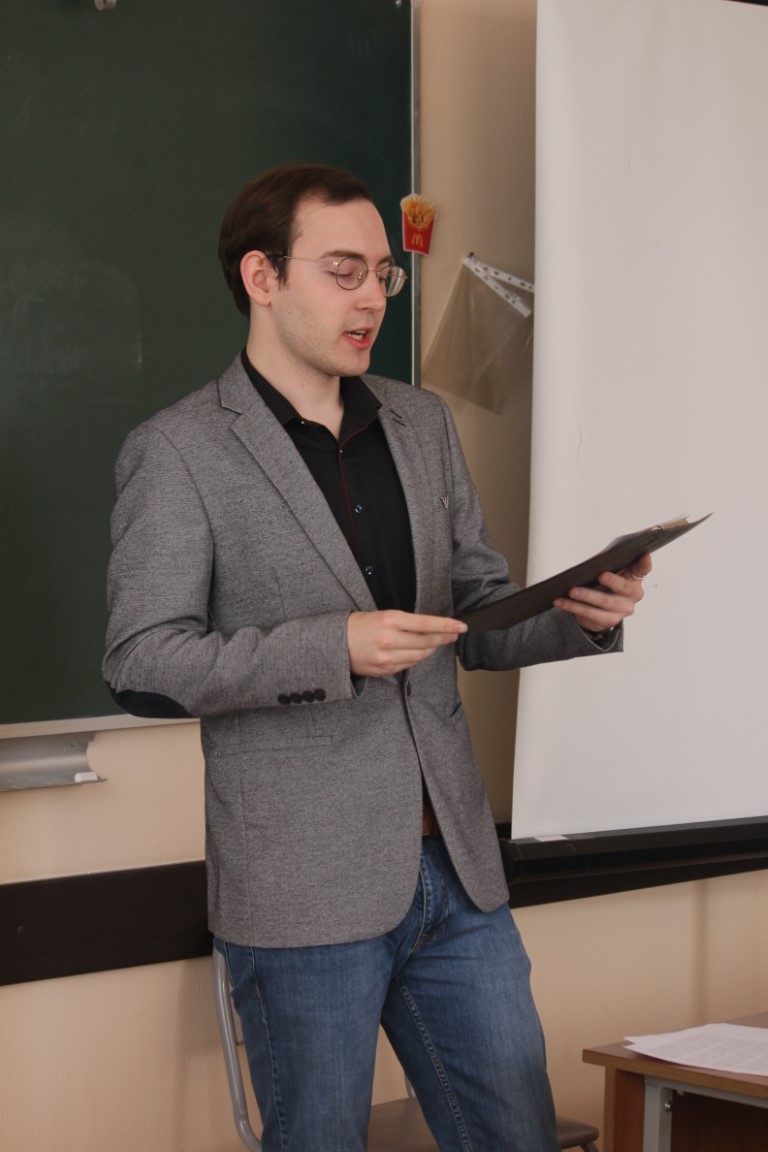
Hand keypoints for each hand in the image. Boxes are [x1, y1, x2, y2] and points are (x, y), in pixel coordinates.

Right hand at [347, 610, 466, 677]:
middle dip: (444, 638)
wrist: (332, 645)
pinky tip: (417, 651)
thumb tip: (427, 627)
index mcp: (389, 620)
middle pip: (427, 642)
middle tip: (454, 634)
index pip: (426, 624)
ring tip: (436, 642)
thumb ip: (403, 622)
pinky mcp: (385, 670)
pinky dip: (416, 657)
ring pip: (420, 655)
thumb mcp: (380, 615)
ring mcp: (387, 658)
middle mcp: (390, 640)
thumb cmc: (356, 626)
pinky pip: (408, 665)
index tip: (461, 626)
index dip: (447, 626)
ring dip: (431, 648)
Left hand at [553, 552, 651, 634]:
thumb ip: (610, 564)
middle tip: (601, 575)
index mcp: (635, 579)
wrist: (600, 610)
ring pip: (604, 602)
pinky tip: (561, 601)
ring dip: (586, 596)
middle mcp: (633, 595)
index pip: (643, 569)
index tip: (644, 554)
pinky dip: (573, 607)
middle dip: (612, 581)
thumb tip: (595, 560)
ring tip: (571, 591)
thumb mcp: (610, 572)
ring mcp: (622, 610)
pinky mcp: (609, 621)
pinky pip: (589, 614)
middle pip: (623, 587)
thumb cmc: (605, 584)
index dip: (645, 563)